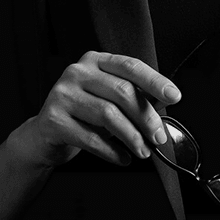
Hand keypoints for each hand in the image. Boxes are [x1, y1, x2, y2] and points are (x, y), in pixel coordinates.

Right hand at [19, 52, 181, 168]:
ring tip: (143, 152)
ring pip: (108, 115)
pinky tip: (123, 158)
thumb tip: (164, 109)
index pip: (130, 66)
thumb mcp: (110, 101)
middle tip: (159, 138)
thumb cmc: (84, 116)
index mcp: (95, 61)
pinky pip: (90, 138)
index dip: (155, 81)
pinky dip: (112, 152)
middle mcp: (77, 72)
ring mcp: (62, 94)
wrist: (45, 136)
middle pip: (121, 91)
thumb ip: (135, 99)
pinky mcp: (53, 119)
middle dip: (146, 117)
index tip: (175, 97)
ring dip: (131, 137)